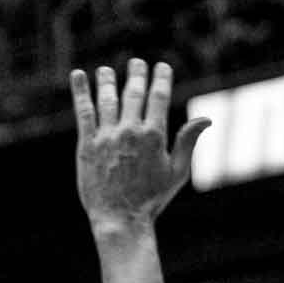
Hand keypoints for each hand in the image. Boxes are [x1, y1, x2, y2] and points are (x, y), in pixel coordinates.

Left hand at [70, 59, 210, 231]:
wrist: (120, 219)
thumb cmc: (152, 199)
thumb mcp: (177, 172)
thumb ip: (187, 142)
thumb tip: (206, 119)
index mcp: (154, 136)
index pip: (159, 97)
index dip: (160, 78)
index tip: (161, 66)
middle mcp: (130, 131)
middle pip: (134, 93)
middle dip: (136, 74)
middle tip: (136, 63)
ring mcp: (107, 137)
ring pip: (107, 99)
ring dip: (107, 80)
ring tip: (106, 70)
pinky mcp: (87, 145)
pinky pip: (84, 112)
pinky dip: (80, 92)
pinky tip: (77, 76)